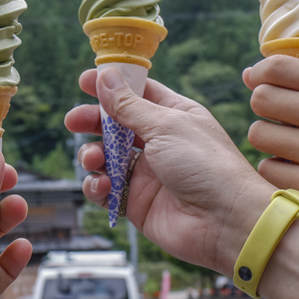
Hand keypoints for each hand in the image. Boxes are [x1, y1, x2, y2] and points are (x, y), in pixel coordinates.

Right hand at [65, 68, 273, 276]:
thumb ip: (129, 105)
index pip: (137, 93)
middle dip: (92, 122)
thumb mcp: (165, 125)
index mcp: (173, 116)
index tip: (83, 81)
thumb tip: (106, 76)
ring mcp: (148, 173)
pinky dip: (97, 186)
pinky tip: (101, 185)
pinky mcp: (137, 203)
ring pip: (106, 158)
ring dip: (92, 155)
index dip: (110, 86)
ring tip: (94, 159)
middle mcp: (160, 142)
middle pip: (115, 125)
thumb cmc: (206, 166)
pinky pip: (106, 191)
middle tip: (74, 121)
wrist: (225, 222)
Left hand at [244, 55, 298, 250]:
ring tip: (293, 147)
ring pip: (258, 134)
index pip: (277, 67)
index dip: (258, 74)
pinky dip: (276, 170)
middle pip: (261, 98)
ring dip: (268, 141)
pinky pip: (266, 167)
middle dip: (263, 109)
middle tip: (281, 121)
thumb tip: (248, 74)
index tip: (258, 83)